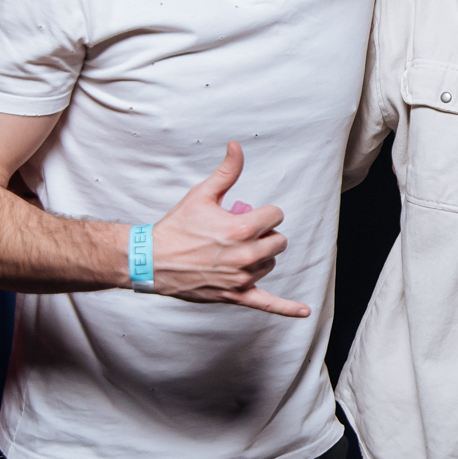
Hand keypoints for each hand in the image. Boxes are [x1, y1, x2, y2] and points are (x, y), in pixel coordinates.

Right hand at [147, 142, 310, 316]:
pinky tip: (304, 312)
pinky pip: (268, 304)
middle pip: (279, 240)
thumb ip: (226, 171)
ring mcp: (242, 278)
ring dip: (260, 257)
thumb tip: (236, 146)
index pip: (276, 216)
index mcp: (240, 229)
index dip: (263, 213)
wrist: (152, 260)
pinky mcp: (236, 295)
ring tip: (233, 252)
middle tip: (239, 233)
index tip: (246, 214)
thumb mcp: (201, 194)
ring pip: (271, 263)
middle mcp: (245, 256)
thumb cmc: (176, 228)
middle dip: (264, 234)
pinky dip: (287, 308)